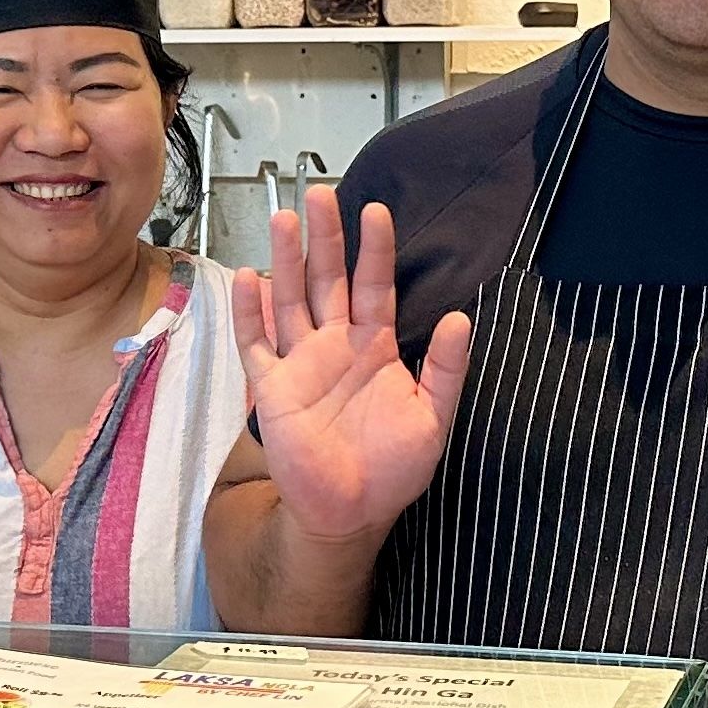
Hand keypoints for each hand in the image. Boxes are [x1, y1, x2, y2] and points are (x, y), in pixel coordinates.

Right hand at [231, 190, 471, 544]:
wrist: (351, 513)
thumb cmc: (394, 469)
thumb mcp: (434, 418)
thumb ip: (446, 369)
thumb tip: (462, 318)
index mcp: (375, 347)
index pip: (374, 286)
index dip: (375, 250)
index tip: (375, 211)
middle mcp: (335, 346)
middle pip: (327, 280)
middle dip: (324, 238)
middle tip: (320, 193)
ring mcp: (300, 364)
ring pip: (290, 300)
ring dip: (285, 261)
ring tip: (284, 219)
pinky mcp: (272, 389)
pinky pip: (256, 344)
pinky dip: (249, 313)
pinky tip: (246, 278)